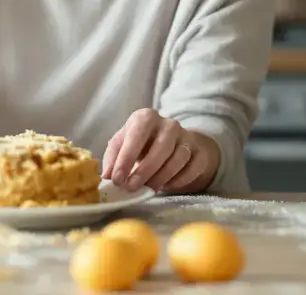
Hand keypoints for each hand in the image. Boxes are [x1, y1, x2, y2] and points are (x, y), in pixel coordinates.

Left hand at [102, 109, 220, 193]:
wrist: (173, 142)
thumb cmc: (142, 144)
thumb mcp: (123, 144)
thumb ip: (114, 157)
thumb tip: (107, 177)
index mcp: (145, 118)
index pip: (136, 136)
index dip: (125, 159)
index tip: (117, 179)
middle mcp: (168, 124)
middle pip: (160, 148)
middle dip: (144, 171)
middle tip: (131, 187)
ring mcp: (186, 137)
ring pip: (177, 159)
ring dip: (161, 177)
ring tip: (148, 188)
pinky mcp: (199, 152)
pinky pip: (192, 168)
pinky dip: (178, 180)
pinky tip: (165, 186)